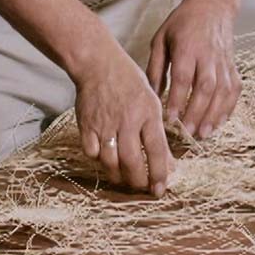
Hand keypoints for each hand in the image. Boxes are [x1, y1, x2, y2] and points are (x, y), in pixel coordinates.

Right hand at [74, 47, 171, 195]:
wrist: (98, 64)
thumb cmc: (129, 83)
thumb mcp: (151, 103)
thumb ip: (158, 134)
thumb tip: (169, 164)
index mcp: (147, 113)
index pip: (156, 150)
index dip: (159, 173)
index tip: (160, 190)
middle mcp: (126, 120)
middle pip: (132, 161)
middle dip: (138, 181)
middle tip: (142, 188)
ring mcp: (104, 124)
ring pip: (110, 162)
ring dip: (119, 176)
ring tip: (126, 180)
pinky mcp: (86, 126)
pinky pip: (92, 153)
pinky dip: (99, 162)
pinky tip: (106, 161)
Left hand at [147, 0, 240, 141]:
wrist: (213, 5)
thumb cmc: (182, 22)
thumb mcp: (161, 38)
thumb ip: (155, 66)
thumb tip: (151, 94)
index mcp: (187, 47)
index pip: (183, 76)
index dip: (177, 99)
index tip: (170, 118)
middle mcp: (208, 55)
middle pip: (205, 87)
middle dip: (197, 112)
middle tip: (188, 133)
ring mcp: (223, 61)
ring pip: (222, 91)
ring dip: (214, 114)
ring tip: (203, 134)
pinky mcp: (233, 66)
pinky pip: (234, 90)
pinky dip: (228, 108)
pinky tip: (219, 123)